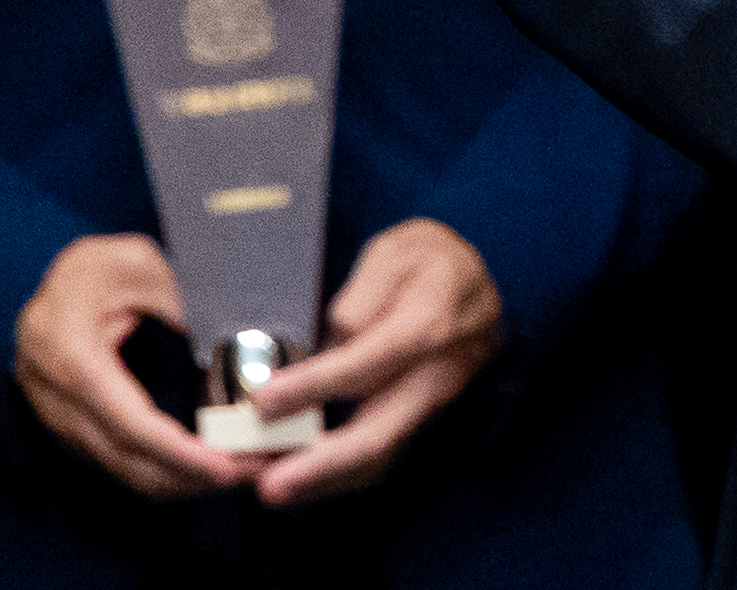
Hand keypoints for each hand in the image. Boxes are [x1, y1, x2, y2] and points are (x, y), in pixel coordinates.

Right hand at [13, 234, 255, 498]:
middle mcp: (55, 398)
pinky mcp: (72, 425)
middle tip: (253, 470)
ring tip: (242, 468)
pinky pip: (117, 458)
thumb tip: (227, 346)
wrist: (56, 278)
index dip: (177, 452)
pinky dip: (162, 467)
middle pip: (124, 458)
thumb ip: (180, 302)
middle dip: (190, 475)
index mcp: (70, 357)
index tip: (225, 467)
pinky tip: (207, 462)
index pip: (127, 423)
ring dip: (180, 479)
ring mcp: (58, 417)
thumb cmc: (100, 266)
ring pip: (121, 467)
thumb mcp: (142, 264)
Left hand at [246, 218, 504, 504]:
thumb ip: (363, 294)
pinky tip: (294, 477)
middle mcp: (442, 372)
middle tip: (270, 485)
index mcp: (437, 317)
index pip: (375, 359)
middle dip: (323, 464)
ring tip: (271, 485)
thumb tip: (332, 345)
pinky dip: (335, 474)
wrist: (473, 281)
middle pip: (384, 431)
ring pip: (381, 455)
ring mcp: (434, 404)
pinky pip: (380, 457)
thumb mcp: (396, 252)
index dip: (317, 384)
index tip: (263, 401)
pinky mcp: (419, 421)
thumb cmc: (427, 263)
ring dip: (323, 478)